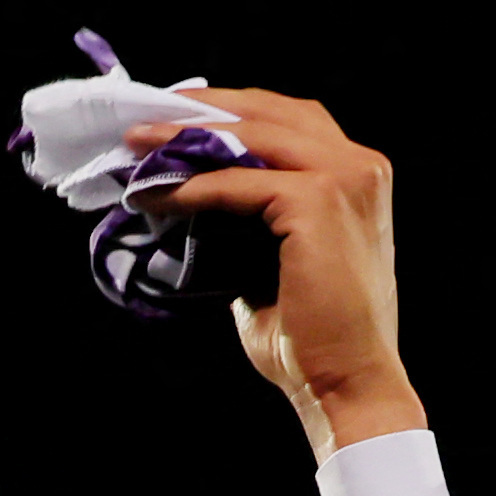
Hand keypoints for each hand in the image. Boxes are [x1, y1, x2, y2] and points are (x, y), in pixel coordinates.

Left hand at [173, 90, 414, 454]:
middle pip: (269, 112)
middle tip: (143, 120)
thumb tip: (186, 196)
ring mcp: (344, 179)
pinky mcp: (317, 202)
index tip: (173, 116)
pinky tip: (154, 196)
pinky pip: (238, 183)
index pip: (287, 120)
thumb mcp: (274, 260)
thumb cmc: (310, 338)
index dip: (229, 111)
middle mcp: (359, 166)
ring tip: (136, 147)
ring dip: (187, 139)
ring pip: (252, 136)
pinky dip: (192, 187)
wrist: (344, 384)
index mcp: (356, 175)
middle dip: (201, 110)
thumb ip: (247, 219)